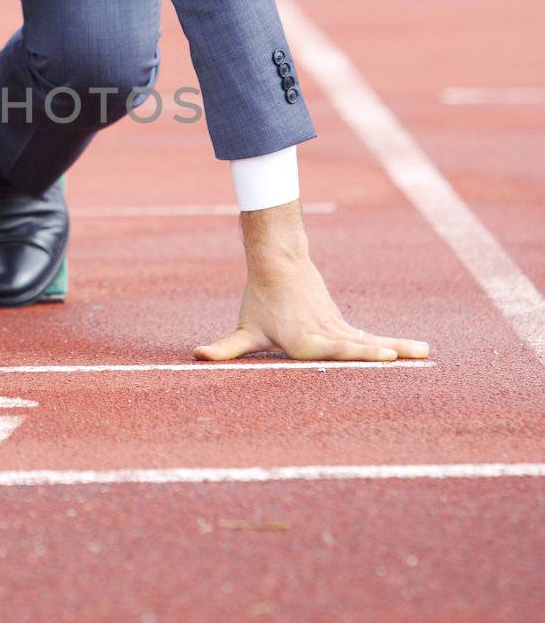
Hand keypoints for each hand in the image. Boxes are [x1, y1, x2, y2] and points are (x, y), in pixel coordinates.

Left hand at [195, 201, 428, 363]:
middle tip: (403, 359)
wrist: (279, 263)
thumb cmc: (260, 300)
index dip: (356, 353)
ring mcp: (337, 329)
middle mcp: (325, 336)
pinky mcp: (343, 325)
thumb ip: (225, 349)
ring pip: (370, 340)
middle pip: (356, 347)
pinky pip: (370, 338)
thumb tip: (198, 357)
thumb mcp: (244, 329)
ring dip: (397, 348)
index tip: (380, 355)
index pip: (333, 351)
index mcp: (304, 343)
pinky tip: (415, 351)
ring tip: (425, 353)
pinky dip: (392, 345)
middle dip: (380, 355)